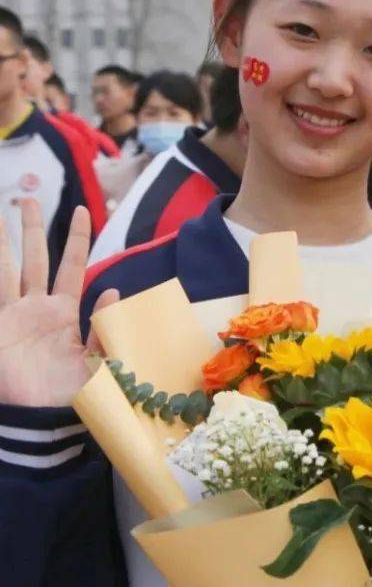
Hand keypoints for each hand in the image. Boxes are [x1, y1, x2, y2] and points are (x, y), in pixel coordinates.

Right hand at [0, 200, 118, 406]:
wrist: (41, 419)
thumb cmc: (73, 395)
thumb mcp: (101, 360)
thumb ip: (106, 327)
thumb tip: (113, 290)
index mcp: (64, 311)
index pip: (71, 265)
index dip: (75, 238)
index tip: (83, 210)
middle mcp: (36, 308)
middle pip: (34, 257)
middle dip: (30, 228)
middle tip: (26, 198)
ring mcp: (12, 315)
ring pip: (5, 268)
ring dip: (1, 242)